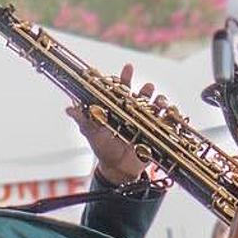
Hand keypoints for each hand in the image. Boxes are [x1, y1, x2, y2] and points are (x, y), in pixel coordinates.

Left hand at [66, 64, 157, 184]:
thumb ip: (83, 120)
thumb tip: (69, 109)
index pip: (121, 90)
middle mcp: (132, 113)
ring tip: (158, 102)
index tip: (128, 68)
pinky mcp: (154, 133)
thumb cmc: (104, 150)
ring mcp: (145, 122)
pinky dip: (168, 117)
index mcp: (117, 109)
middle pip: (141, 96)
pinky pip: (165, 122)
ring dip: (159, 101)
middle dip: (146, 90)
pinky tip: (167, 116)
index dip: (125, 78)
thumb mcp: (92, 134)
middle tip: (148, 87)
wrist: (118, 170)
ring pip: (154, 106)